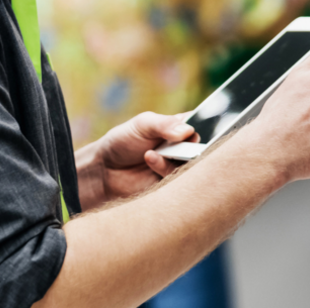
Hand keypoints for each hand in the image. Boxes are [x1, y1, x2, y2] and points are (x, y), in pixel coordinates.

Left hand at [77, 112, 197, 210]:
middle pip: (204, 148)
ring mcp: (179, 168)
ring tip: (151, 153)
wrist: (103, 171)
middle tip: (183, 145)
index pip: (204, 125)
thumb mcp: (143, 124)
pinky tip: (150, 160)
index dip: (206, 126)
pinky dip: (166, 169)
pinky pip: (181, 182)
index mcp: (181, 129)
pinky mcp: (172, 187)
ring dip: (175, 159)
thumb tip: (188, 130)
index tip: (194, 129)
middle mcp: (184, 149)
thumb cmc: (122, 142)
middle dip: (193, 146)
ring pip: (194, 165)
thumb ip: (165, 124)